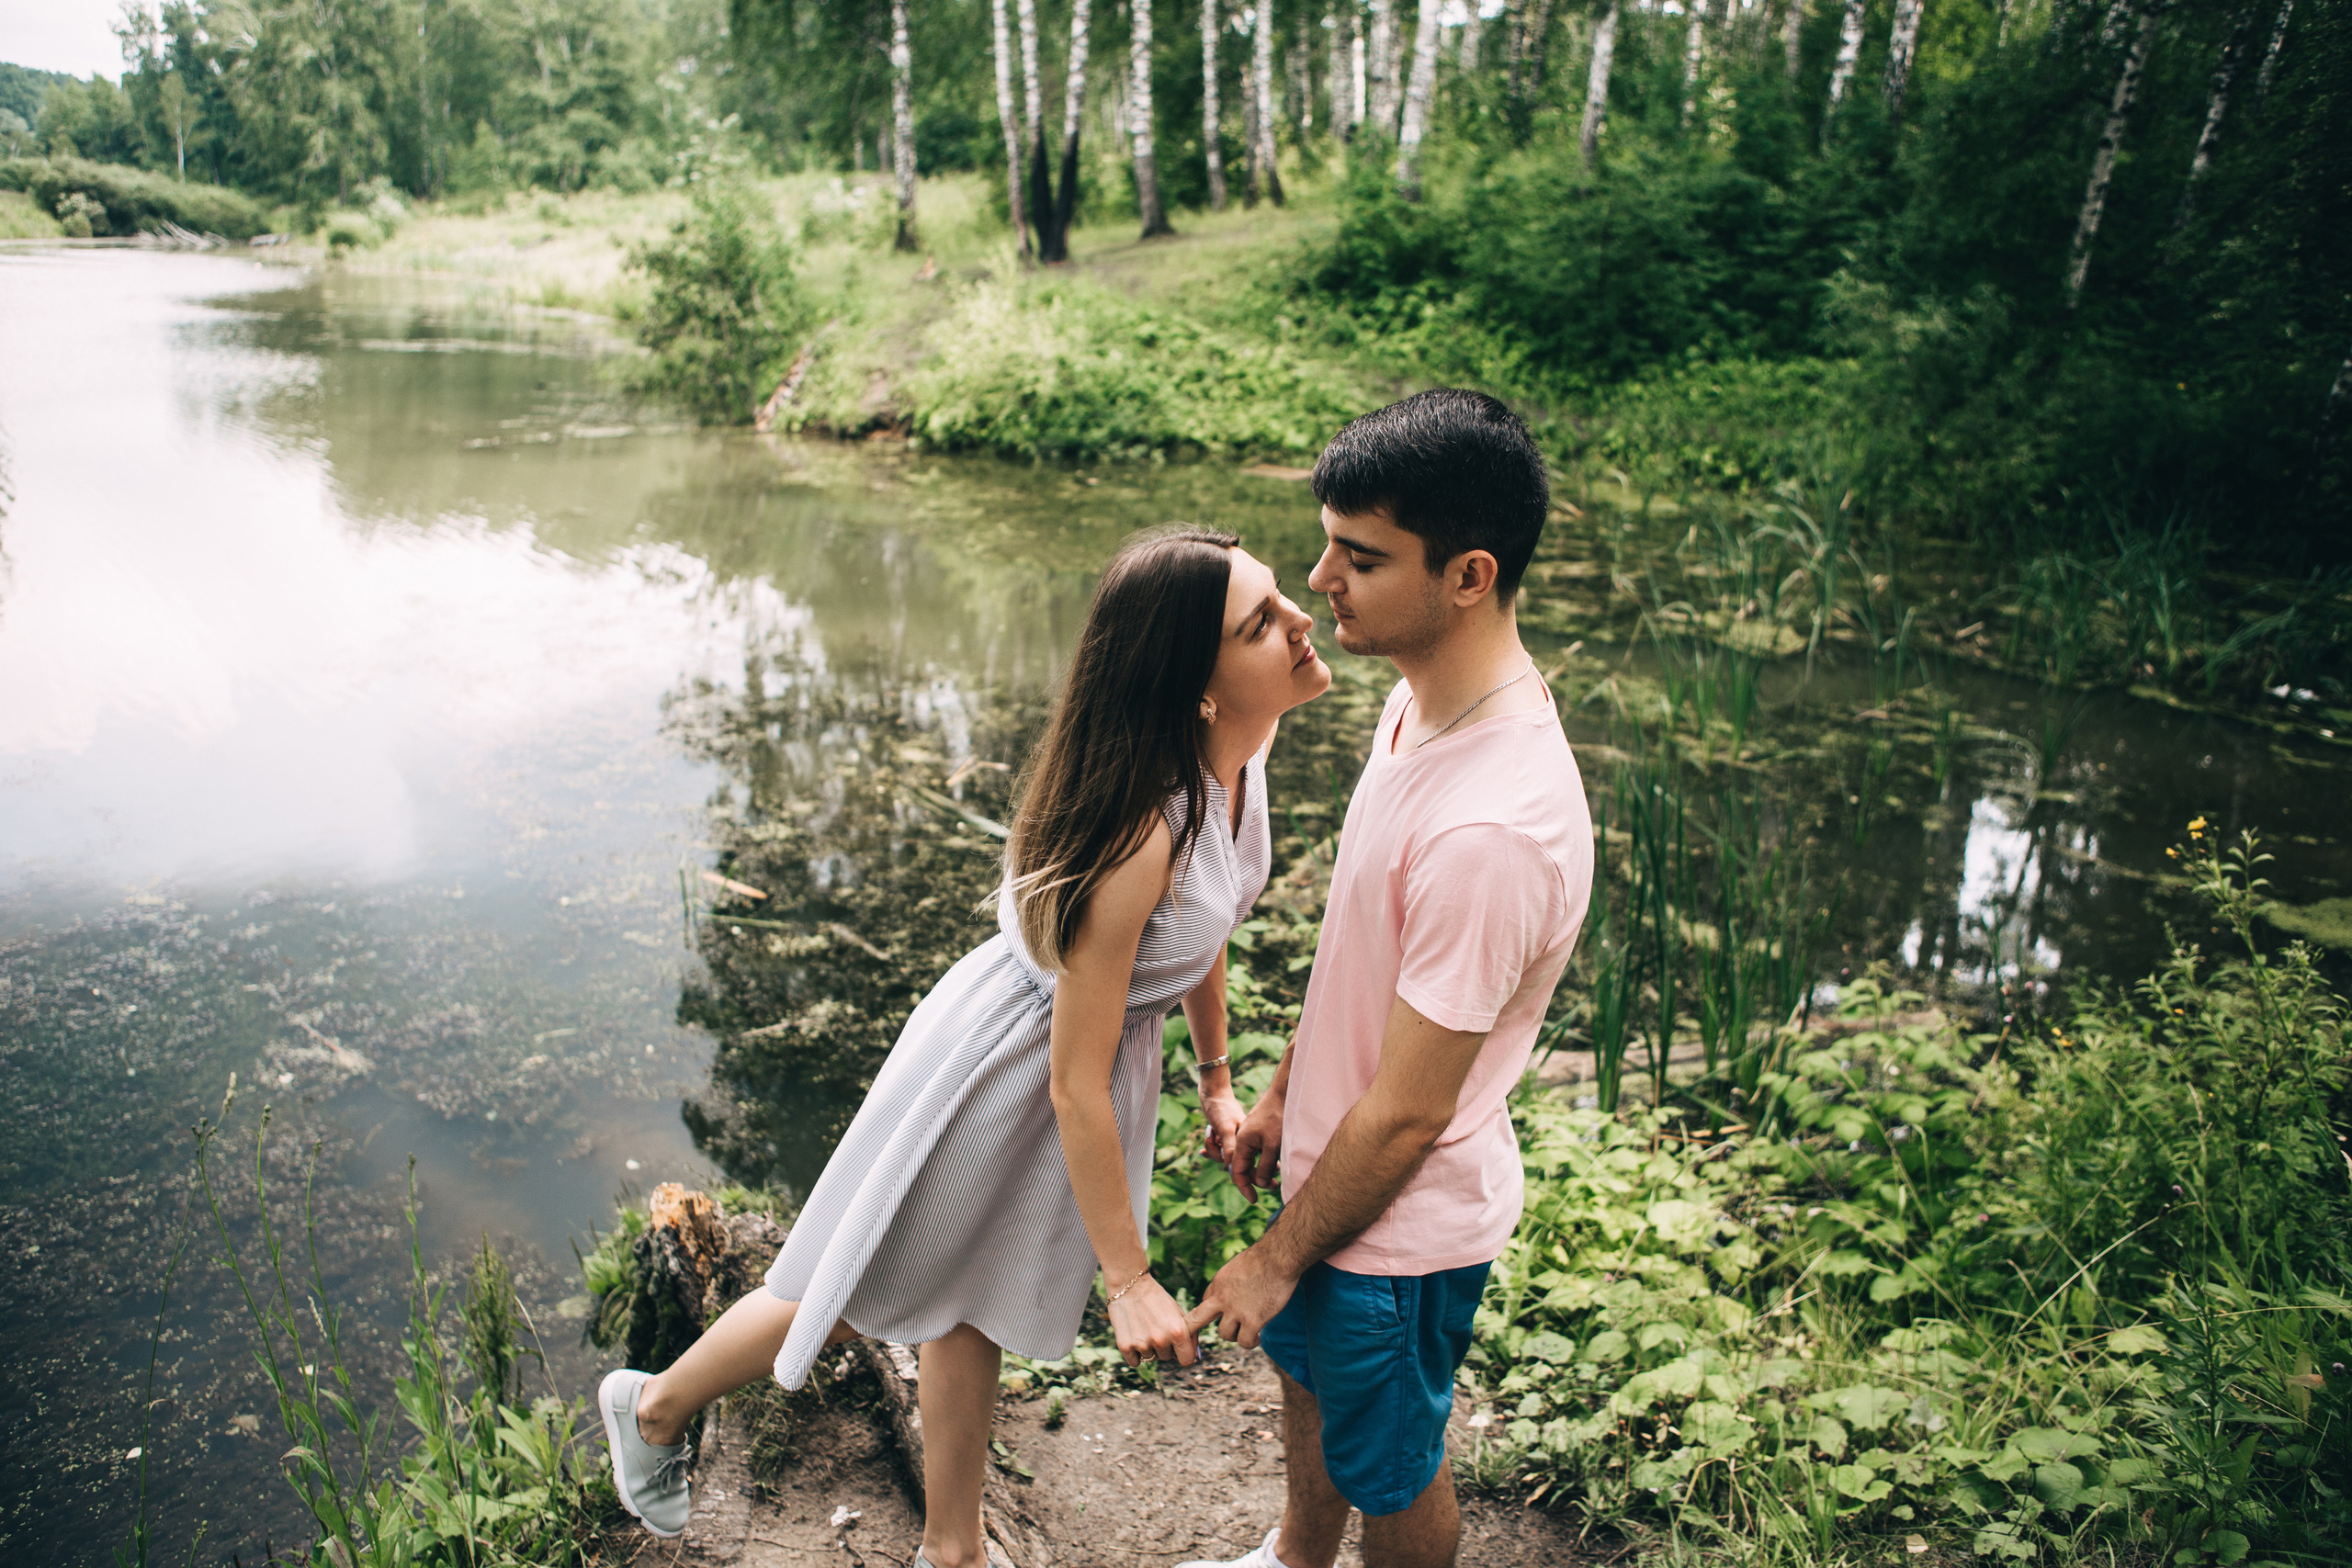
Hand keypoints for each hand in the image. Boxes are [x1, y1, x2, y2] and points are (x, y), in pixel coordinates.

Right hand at [1106, 1272, 1197, 1368]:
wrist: (1129, 1285)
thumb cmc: (1157, 1299)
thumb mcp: (1178, 1312)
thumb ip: (1189, 1334)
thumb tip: (1195, 1356)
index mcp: (1178, 1332)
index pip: (1186, 1360)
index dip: (1183, 1354)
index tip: (1177, 1348)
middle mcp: (1161, 1340)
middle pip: (1166, 1358)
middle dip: (1163, 1347)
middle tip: (1155, 1328)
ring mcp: (1142, 1344)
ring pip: (1149, 1358)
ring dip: (1148, 1348)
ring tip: (1143, 1328)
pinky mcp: (1125, 1346)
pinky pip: (1134, 1361)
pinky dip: (1134, 1353)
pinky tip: (1133, 1335)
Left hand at [1185, 1244, 1299, 1350]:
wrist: (1278, 1258)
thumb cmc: (1264, 1258)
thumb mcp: (1237, 1266)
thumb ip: (1230, 1282)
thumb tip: (1233, 1291)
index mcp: (1218, 1283)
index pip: (1205, 1303)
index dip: (1211, 1313)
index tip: (1219, 1317)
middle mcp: (1221, 1298)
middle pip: (1196, 1320)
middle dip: (1194, 1331)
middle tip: (1200, 1341)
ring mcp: (1235, 1311)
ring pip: (1224, 1334)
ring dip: (1235, 1335)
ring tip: (1247, 1332)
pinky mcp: (1252, 1321)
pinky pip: (1244, 1341)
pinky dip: (1250, 1343)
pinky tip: (1257, 1339)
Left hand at [1201, 1091, 1245, 1171]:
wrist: (1213, 1091)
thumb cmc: (1221, 1108)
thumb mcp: (1225, 1128)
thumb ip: (1229, 1148)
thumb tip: (1231, 1169)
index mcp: (1251, 1141)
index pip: (1250, 1165)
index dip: (1245, 1174)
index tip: (1232, 1171)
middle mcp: (1245, 1142)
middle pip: (1234, 1163)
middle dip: (1219, 1155)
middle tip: (1213, 1138)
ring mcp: (1235, 1140)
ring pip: (1223, 1157)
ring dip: (1212, 1148)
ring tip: (1210, 1131)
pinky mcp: (1226, 1137)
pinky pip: (1218, 1150)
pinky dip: (1210, 1149)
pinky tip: (1202, 1151)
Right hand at [1230, 1090, 1284, 1202]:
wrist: (1283, 1093)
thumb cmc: (1278, 1117)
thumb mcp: (1273, 1146)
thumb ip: (1265, 1167)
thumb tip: (1261, 1184)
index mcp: (1241, 1143)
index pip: (1238, 1172)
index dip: (1245, 1187)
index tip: (1254, 1200)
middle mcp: (1243, 1139)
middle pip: (1245, 1166)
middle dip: (1257, 1179)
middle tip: (1275, 1187)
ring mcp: (1251, 1134)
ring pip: (1253, 1158)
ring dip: (1263, 1169)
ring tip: (1277, 1178)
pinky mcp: (1259, 1130)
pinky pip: (1259, 1150)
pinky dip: (1266, 1159)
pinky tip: (1276, 1163)